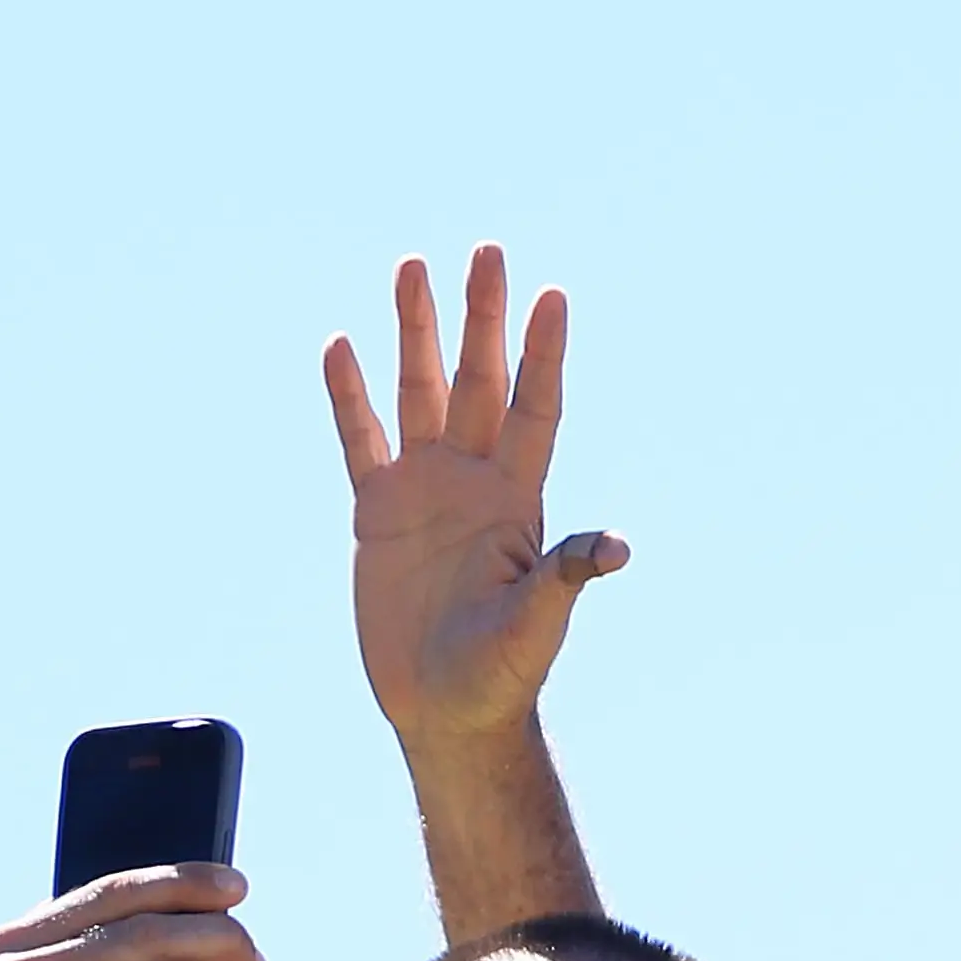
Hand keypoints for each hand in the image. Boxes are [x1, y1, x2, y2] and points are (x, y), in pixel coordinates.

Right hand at [324, 244, 628, 745]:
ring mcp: (424, 490)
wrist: (446, 710)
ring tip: (413, 267)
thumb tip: (617, 547)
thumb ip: (565, 577)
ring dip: (416, 332)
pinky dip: (350, 395)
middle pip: (478, 380)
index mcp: (520, 499)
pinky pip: (361, 439)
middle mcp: (475, 480)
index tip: (553, 295)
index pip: (535, 407)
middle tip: (488, 250)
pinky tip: (343, 345)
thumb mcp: (537, 625)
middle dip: (482, 317)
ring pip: (419, 393)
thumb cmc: (501, 674)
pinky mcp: (377, 512)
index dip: (543, 354)